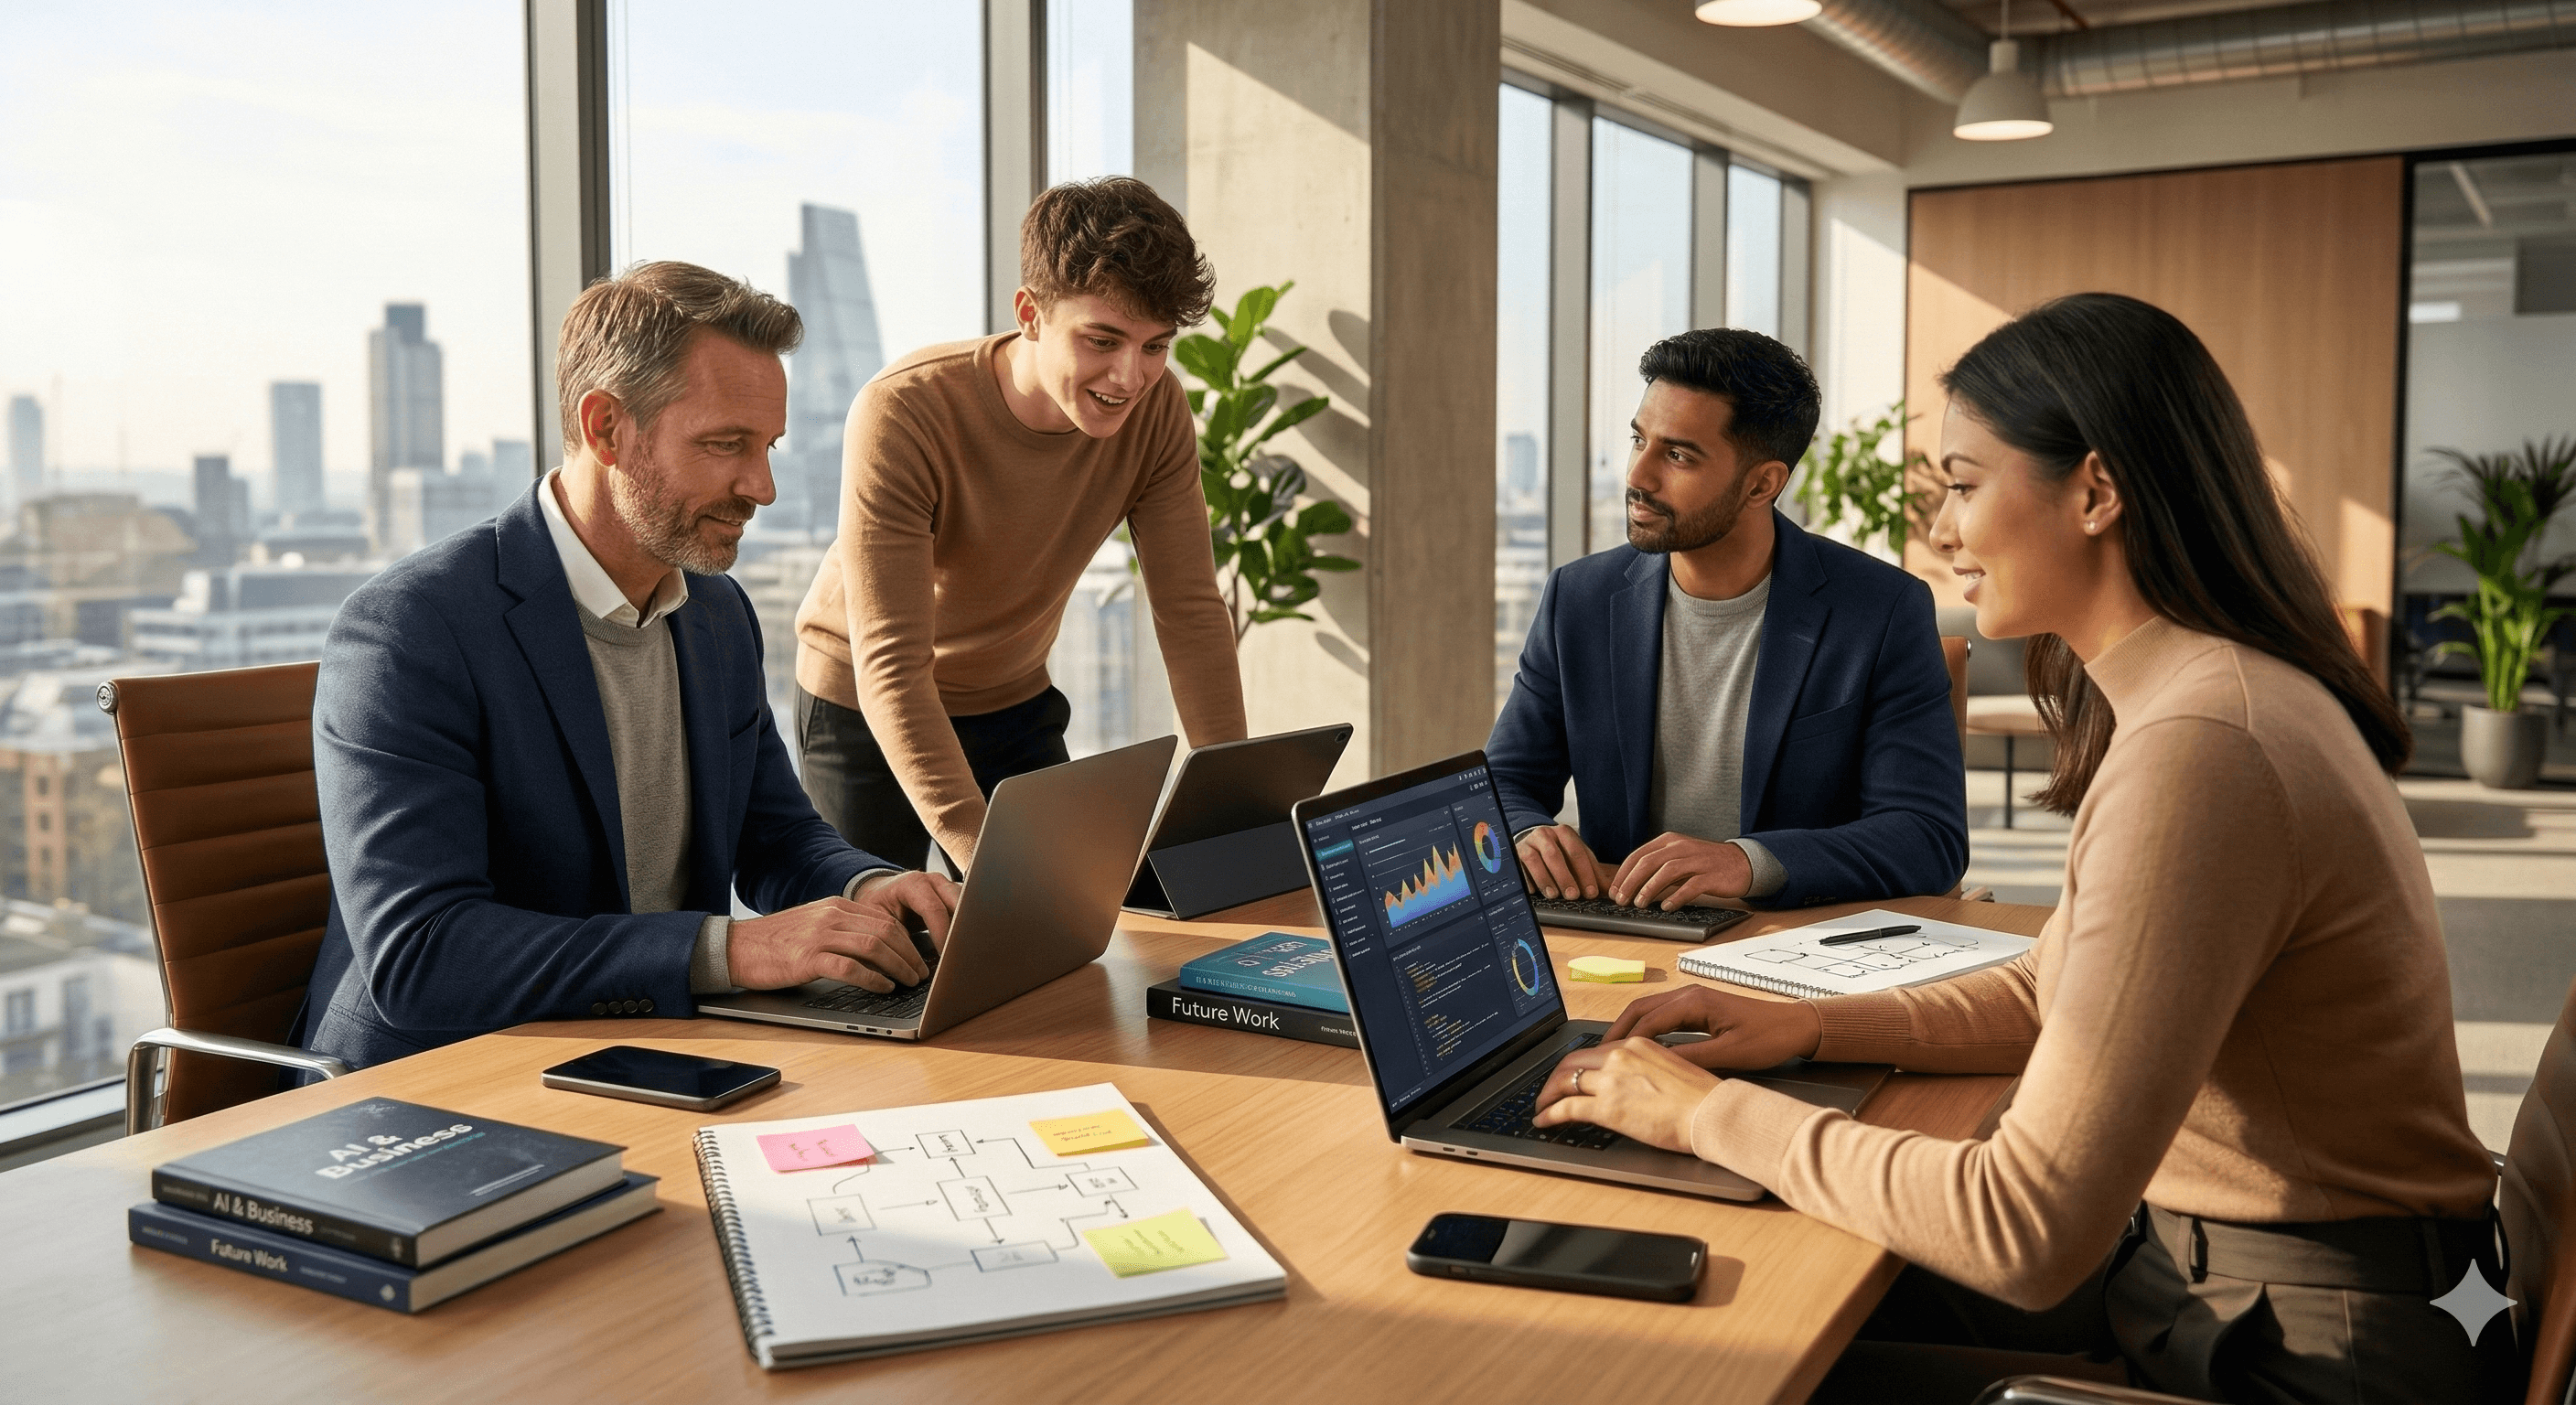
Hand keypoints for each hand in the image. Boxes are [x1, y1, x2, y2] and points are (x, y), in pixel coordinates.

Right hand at [726, 870, 958, 991]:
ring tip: (910, 981)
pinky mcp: (808, 958)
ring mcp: (820, 936)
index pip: (885, 918)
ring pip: (874, 946)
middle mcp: (831, 916)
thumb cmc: (777, 943)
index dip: (909, 938)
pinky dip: (873, 978)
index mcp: (836, 906)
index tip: (920, 956)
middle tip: (922, 972)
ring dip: (898, 966)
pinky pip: (850, 967)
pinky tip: (883, 987)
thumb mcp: (814, 925)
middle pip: (886, 930)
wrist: (737, 948)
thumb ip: (843, 929)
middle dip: (910, 953)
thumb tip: (879, 948)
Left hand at [850, 869, 958, 950]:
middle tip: (961, 954)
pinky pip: (968, 909)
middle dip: (962, 929)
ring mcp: (947, 886)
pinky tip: (966, 943)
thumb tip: (909, 961)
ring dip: (968, 928)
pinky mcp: (955, 896)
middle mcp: (935, 881)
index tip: (944, 956)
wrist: (882, 892)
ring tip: (966, 951)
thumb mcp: (878, 919)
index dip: (942, 934)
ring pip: (968, 905)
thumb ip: (894, 936)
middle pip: (959, 903)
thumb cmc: (878, 905)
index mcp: (914, 884)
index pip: (934, 909)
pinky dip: (967, 926)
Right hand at [1517, 824, 1608, 899]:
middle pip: (1554, 855)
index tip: (1591, 892)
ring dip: (1545, 879)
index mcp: (1564, 832)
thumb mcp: (1577, 857)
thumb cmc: (1559, 852)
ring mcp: (1527, 843)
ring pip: (1534, 860)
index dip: (1585, 873)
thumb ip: (1592, 872)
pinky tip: (1533, 892)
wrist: (1531, 840)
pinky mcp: (1514, 854)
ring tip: (1554, 895)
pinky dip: (1526, 880)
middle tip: (1573, 895)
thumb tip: (1609, 890)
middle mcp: (1544, 834)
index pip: (1577, 852)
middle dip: (1564, 876)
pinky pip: (1518, 867)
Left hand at [1530, 1038, 1719, 1152]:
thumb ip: (1644, 1070)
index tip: (1570, 1076)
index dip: (1576, 1065)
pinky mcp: (1608, 1107)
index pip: (1594, 1051)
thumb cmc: (1701, 1098)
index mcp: (1637, 1045)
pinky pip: (1566, 1108)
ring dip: (1548, 1096)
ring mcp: (1612, 1080)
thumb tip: (1630, 1084)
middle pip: (1572, 1062)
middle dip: (1555, 1078)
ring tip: (1542, 1107)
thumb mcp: (1670, 1069)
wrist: (1711, 1113)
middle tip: (1549, 1091)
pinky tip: (1544, 1121)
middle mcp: (1620, 1056)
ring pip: (1564, 1082)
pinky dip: (1549, 1114)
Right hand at [1603, 987, 1821, 1070]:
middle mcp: (1689, 995)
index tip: (1605, 1059)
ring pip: (1650, 1011)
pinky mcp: (1699, 1007)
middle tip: (1598, 1054)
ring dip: (1630, 1029)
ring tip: (1613, 1052)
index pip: (1647, 1021)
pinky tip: (1641, 1046)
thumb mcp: (1728, 1053)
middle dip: (1617, 1030)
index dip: (1623, 1041)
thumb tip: (1657, 1065)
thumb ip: (1691, 1058)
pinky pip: (1663, 1016)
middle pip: (1640, 1009)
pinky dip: (1647, 1029)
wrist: (1795, 1026)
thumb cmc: (1768, 1038)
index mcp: (1694, 1002)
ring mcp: (1693, 999)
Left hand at [1610, 832, 1749, 908]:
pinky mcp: (1712, 875)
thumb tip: (1630, 885)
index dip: (1623, 874)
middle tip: (1621, 900)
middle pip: (1648, 862)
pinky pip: (1691, 885)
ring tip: (1640, 904)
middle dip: (1631, 882)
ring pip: (1667, 871)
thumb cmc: (1705, 864)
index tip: (1614, 891)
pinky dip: (1677, 896)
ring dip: (1650, 888)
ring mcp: (1698, 860)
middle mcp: (1681, 847)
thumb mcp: (1678, 858)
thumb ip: (1657, 866)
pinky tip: (1667, 907)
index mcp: (1670, 841)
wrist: (1741, 863)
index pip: (1639, 855)